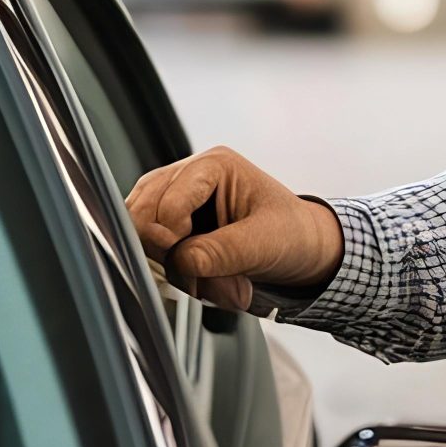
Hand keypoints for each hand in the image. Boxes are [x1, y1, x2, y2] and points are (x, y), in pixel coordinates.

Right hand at [123, 146, 343, 313]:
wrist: (304, 250)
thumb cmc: (293, 235)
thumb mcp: (263, 244)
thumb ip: (220, 252)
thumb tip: (180, 262)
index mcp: (213, 166)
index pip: (166, 202)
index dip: (171, 240)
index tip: (192, 266)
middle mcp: (189, 176)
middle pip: (142, 215)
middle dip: (169, 255)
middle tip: (201, 279)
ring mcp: (176, 199)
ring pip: (141, 235)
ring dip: (171, 267)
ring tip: (209, 280)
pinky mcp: (173, 225)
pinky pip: (151, 250)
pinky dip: (173, 272)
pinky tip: (201, 279)